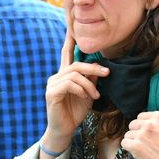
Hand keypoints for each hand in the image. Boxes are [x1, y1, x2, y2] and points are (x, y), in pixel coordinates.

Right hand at [40, 30, 105, 156]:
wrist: (65, 130)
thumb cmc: (75, 112)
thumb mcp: (88, 94)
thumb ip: (91, 80)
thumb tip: (99, 69)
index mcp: (64, 75)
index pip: (66, 54)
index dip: (69, 41)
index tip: (72, 28)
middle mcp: (56, 77)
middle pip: (76, 64)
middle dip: (93, 67)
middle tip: (106, 73)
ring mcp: (52, 84)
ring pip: (74, 74)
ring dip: (89, 84)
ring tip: (95, 95)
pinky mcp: (51, 93)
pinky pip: (69, 84)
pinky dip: (81, 89)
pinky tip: (86, 97)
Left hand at [121, 110, 158, 158]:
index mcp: (158, 117)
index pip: (141, 116)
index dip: (142, 125)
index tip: (145, 132)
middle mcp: (149, 124)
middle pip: (133, 124)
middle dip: (136, 132)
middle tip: (142, 142)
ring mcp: (141, 134)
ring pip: (128, 134)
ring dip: (132, 141)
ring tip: (141, 148)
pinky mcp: (136, 146)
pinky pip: (124, 143)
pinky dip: (128, 148)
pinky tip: (135, 152)